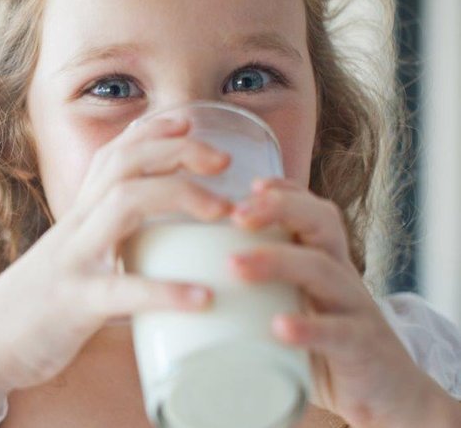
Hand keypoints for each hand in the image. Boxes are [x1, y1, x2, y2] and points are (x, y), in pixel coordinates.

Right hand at [0, 113, 230, 391]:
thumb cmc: (39, 307)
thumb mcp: (75, 263)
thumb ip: (111, 250)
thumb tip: (164, 257)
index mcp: (79, 217)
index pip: (113, 154)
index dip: (152, 130)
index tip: (190, 120)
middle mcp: (75, 228)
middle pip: (123, 164)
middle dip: (175, 150)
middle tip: (224, 160)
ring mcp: (73, 261)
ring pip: (123, 204)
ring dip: (178, 196)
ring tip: (223, 212)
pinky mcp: (73, 304)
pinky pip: (121, 290)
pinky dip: (164, 291)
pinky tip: (203, 298)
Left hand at [228, 178, 456, 426]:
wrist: (386, 393)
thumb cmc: (324, 344)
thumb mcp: (295, 305)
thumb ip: (260, 288)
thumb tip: (190, 282)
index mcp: (324, 261)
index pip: (312, 211)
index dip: (285, 191)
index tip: (249, 185)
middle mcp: (341, 275)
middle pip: (320, 224)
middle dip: (280, 209)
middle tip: (236, 215)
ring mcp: (354, 308)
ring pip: (322, 270)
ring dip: (277, 262)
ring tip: (235, 265)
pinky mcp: (360, 347)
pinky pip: (337, 332)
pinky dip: (308, 327)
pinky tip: (279, 327)